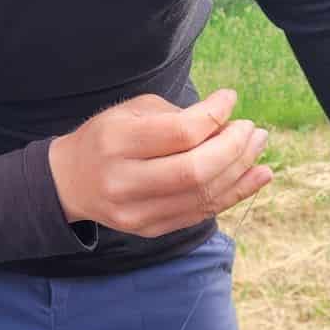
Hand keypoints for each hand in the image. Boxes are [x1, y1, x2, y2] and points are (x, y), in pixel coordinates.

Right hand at [48, 90, 271, 238]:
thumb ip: (178, 116)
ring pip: (203, 195)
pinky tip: (256, 176)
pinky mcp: (150, 230)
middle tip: (252, 130)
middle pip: (196, 170)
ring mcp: (136, 212)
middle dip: (234, 148)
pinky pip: (201, 213)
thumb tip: (229, 124)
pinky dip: (234, 194)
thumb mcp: (132, 112)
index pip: (179, 132)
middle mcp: (124, 181)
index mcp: (116, 141)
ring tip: (259, 148)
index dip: (215, 116)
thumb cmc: (108, 137)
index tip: (230, 99)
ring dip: (241, 170)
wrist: (71, 182)